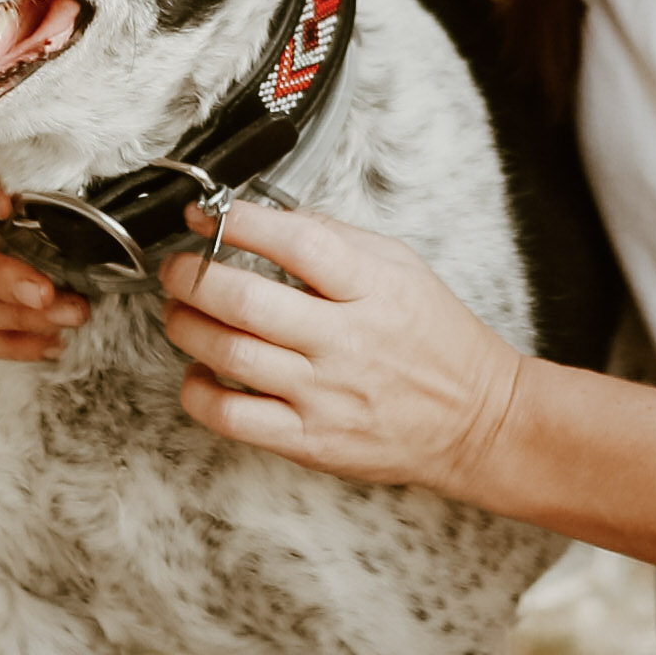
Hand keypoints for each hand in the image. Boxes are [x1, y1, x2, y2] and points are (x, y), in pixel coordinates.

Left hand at [161, 193, 527, 492]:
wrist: (478, 421)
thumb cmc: (439, 342)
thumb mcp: (405, 269)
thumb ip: (340, 240)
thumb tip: (274, 218)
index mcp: (373, 289)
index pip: (297, 243)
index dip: (241, 222)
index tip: (206, 214)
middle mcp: (345, 341)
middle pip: (245, 301)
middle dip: (192, 276)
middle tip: (177, 268)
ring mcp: (325, 394)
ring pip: (229, 354)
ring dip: (186, 325)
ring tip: (179, 312)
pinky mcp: (310, 440)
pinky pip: (232, 417)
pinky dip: (198, 391)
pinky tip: (199, 372)